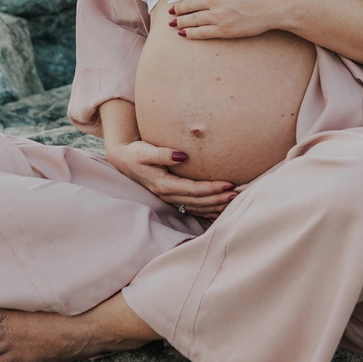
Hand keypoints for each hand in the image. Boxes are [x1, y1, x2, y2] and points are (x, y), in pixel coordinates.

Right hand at [107, 140, 235, 218]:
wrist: (124, 161)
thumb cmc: (136, 153)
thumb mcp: (145, 151)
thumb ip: (163, 153)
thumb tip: (182, 155)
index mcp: (164, 185)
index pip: (193, 189)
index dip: (212, 188)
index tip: (229, 184)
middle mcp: (168, 195)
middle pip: (198, 201)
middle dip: (219, 198)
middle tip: (238, 193)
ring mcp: (170, 199)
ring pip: (197, 207)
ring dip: (216, 205)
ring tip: (234, 200)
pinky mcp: (172, 197)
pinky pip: (193, 208)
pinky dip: (208, 210)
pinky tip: (220, 209)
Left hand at [162, 0, 288, 40]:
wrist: (275, 4)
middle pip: (187, 4)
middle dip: (176, 8)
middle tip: (170, 10)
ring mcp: (218, 15)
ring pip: (191, 19)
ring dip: (180, 21)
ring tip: (173, 23)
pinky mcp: (224, 30)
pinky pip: (201, 32)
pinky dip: (190, 33)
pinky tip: (183, 33)